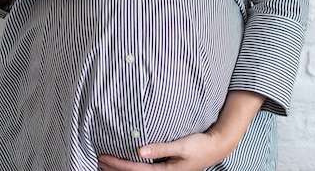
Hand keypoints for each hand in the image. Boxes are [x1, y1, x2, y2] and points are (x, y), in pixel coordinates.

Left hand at [97, 129, 233, 170]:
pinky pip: (145, 170)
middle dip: (115, 169)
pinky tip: (126, 162)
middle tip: (98, 160)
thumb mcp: (182, 145)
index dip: (119, 165)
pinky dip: (132, 167)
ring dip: (122, 169)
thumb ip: (161, 148)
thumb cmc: (200, 146)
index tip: (104, 157)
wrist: (216, 148)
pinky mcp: (167, 168)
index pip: (136, 170)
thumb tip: (140, 151)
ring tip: (105, 163)